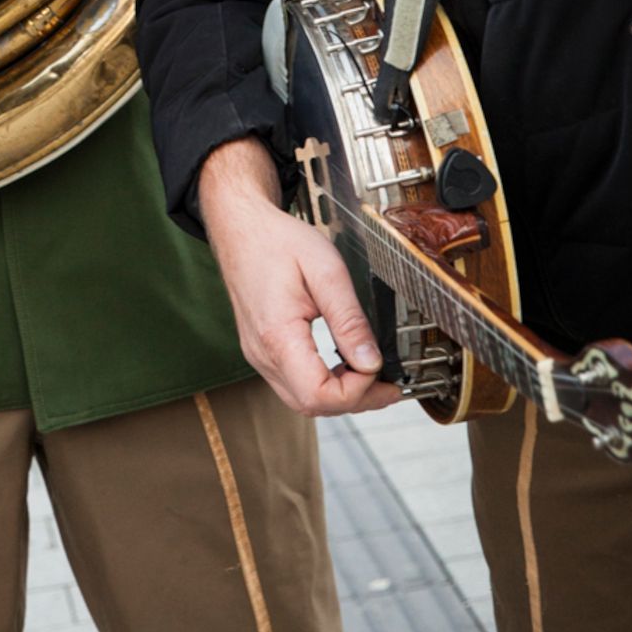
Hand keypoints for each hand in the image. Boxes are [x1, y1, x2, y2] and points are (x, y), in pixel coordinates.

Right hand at [197, 138, 396, 416]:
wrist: (241, 227)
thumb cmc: (278, 241)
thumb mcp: (326, 270)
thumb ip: (350, 319)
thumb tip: (372, 362)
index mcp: (277, 335)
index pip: (318, 394)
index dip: (356, 390)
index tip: (379, 367)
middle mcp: (263, 354)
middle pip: (312, 404)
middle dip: (356, 400)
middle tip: (390, 385)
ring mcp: (259, 355)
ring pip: (302, 399)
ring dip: (341, 396)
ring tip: (373, 378)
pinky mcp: (262, 351)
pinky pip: (294, 383)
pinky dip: (324, 384)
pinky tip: (346, 368)